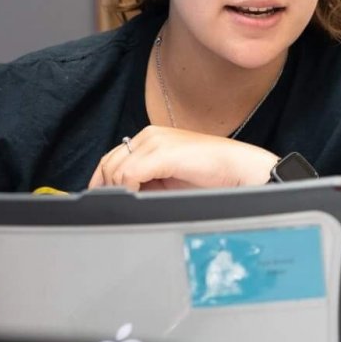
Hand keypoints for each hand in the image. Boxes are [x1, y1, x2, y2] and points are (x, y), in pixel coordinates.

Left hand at [86, 126, 278, 191]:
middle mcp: (149, 136)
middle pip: (109, 163)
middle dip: (109, 187)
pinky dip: (130, 189)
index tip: (101, 199)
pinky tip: (143, 197)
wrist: (239, 170)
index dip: (102, 180)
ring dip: (120, 190)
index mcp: (151, 139)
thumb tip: (123, 195)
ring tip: (137, 202)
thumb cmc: (211, 176)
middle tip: (119, 205)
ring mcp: (155, 142)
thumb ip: (146, 180)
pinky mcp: (161, 153)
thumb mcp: (169, 179)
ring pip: (116, 169)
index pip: (113, 158)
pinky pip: (129, 174)